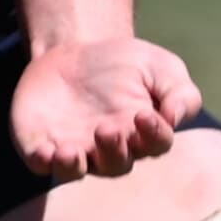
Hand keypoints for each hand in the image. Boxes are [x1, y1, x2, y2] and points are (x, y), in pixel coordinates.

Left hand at [10, 35, 200, 179]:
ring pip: (76, 171)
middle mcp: (109, 150)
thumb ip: (178, 91)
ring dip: (73, 166)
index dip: (153, 134)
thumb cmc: (124, 63)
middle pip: (116, 164)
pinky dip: (42, 161)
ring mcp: (75, 149)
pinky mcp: (41, 143)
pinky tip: (44, 152)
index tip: (145, 114)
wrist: (74, 49)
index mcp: (142, 134)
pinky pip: (41, 163)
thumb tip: (175, 118)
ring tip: (69, 151)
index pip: (155, 144)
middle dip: (113, 150)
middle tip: (107, 128)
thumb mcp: (159, 66)